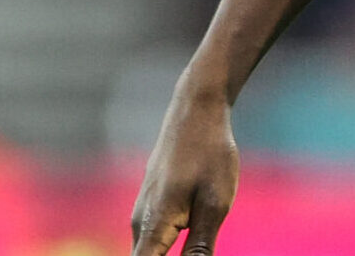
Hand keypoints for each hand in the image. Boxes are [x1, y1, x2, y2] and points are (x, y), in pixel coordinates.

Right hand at [130, 88, 238, 255]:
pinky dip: (162, 255)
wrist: (195, 112)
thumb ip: (200, 247)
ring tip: (194, 250)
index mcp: (153, 227)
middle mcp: (139, 225)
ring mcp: (142, 217)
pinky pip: (152, 244)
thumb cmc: (209, 154)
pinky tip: (185, 253)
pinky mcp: (152, 210)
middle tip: (195, 253)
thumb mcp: (215, 203)